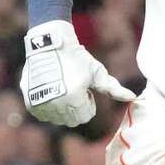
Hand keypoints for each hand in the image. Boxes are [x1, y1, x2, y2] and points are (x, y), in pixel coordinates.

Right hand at [20, 20, 134, 127]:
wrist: (49, 44)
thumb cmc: (77, 58)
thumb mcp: (97, 72)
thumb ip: (114, 88)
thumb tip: (133, 97)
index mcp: (75, 97)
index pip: (86, 116)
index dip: (88, 102)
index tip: (84, 88)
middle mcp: (56, 103)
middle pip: (72, 120)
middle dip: (76, 107)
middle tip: (73, 88)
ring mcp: (41, 103)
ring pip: (57, 119)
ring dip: (62, 108)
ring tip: (62, 87)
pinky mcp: (30, 102)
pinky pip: (43, 116)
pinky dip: (48, 107)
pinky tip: (50, 90)